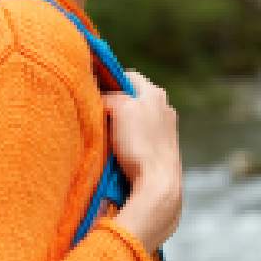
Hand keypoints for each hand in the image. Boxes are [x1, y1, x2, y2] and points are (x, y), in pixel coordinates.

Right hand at [101, 71, 182, 252]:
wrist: (158, 183)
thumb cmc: (140, 144)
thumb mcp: (121, 108)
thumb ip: (110, 96)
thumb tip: (102, 97)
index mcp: (156, 94)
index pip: (127, 77)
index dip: (109, 82)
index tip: (95, 93)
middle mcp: (164, 108)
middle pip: (132, 97)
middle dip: (115, 103)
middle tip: (98, 114)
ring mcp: (165, 130)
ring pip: (136, 118)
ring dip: (121, 123)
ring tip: (106, 134)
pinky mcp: (162, 149)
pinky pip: (140, 136)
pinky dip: (129, 139)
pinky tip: (119, 149)